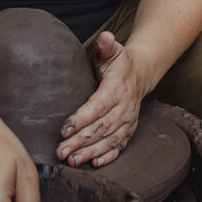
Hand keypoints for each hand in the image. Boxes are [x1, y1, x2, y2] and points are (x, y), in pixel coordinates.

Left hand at [56, 32, 149, 168]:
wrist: (141, 73)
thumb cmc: (119, 61)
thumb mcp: (112, 50)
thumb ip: (106, 45)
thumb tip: (105, 37)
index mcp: (118, 87)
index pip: (99, 106)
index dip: (82, 118)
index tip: (65, 128)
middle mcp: (125, 106)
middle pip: (102, 128)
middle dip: (80, 141)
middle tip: (61, 151)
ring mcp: (128, 120)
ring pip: (110, 140)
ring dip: (90, 152)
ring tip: (72, 161)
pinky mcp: (129, 130)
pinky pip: (120, 146)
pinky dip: (108, 156)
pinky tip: (94, 164)